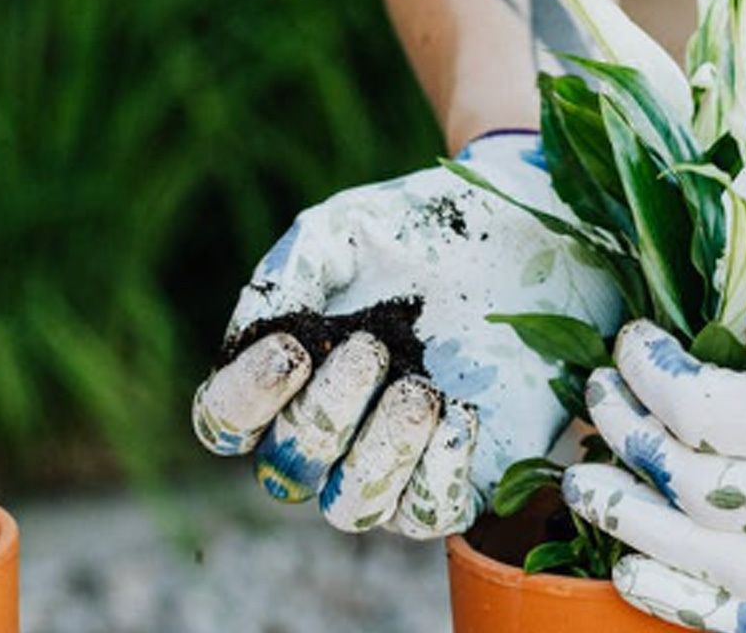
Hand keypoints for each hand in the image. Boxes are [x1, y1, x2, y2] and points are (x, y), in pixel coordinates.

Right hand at [192, 132, 621, 537]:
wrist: (520, 228)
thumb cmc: (420, 230)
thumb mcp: (346, 229)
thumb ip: (290, 271)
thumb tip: (256, 332)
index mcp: (286, 376)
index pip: (225, 423)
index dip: (244, 400)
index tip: (291, 348)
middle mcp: (329, 433)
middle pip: (289, 471)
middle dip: (325, 414)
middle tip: (371, 348)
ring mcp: (395, 461)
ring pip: (353, 509)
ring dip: (380, 454)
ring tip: (420, 390)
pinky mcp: (464, 473)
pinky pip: (432, 516)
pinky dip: (439, 474)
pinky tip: (461, 415)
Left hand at [562, 183, 745, 630]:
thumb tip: (743, 332)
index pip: (716, 412)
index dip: (652, 375)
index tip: (631, 339)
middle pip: (704, 490)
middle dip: (628, 440)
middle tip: (594, 394)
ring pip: (722, 569)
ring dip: (636, 528)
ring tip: (584, 483)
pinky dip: (696, 609)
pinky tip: (638, 577)